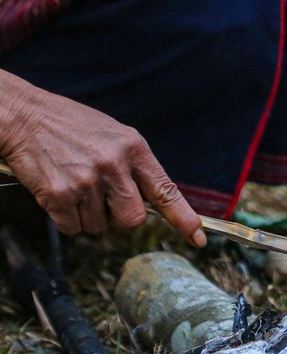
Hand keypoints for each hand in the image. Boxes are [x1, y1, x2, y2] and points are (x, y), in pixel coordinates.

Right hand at [0, 76, 205, 246]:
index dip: (184, 219)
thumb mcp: (115, 136)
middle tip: (101, 197)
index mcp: (134, 148)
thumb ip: (135, 167)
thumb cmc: (70, 127)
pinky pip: (72, 228)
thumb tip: (154, 202)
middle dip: (119, 217)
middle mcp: (113, 166)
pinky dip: (66, 218)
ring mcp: (85, 181)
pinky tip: (58, 192)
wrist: (22, 115)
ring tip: (74, 184)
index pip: (166, 191)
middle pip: (133, 219)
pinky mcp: (58, 195)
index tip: (198, 238)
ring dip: (87, 215)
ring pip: (99, 226)